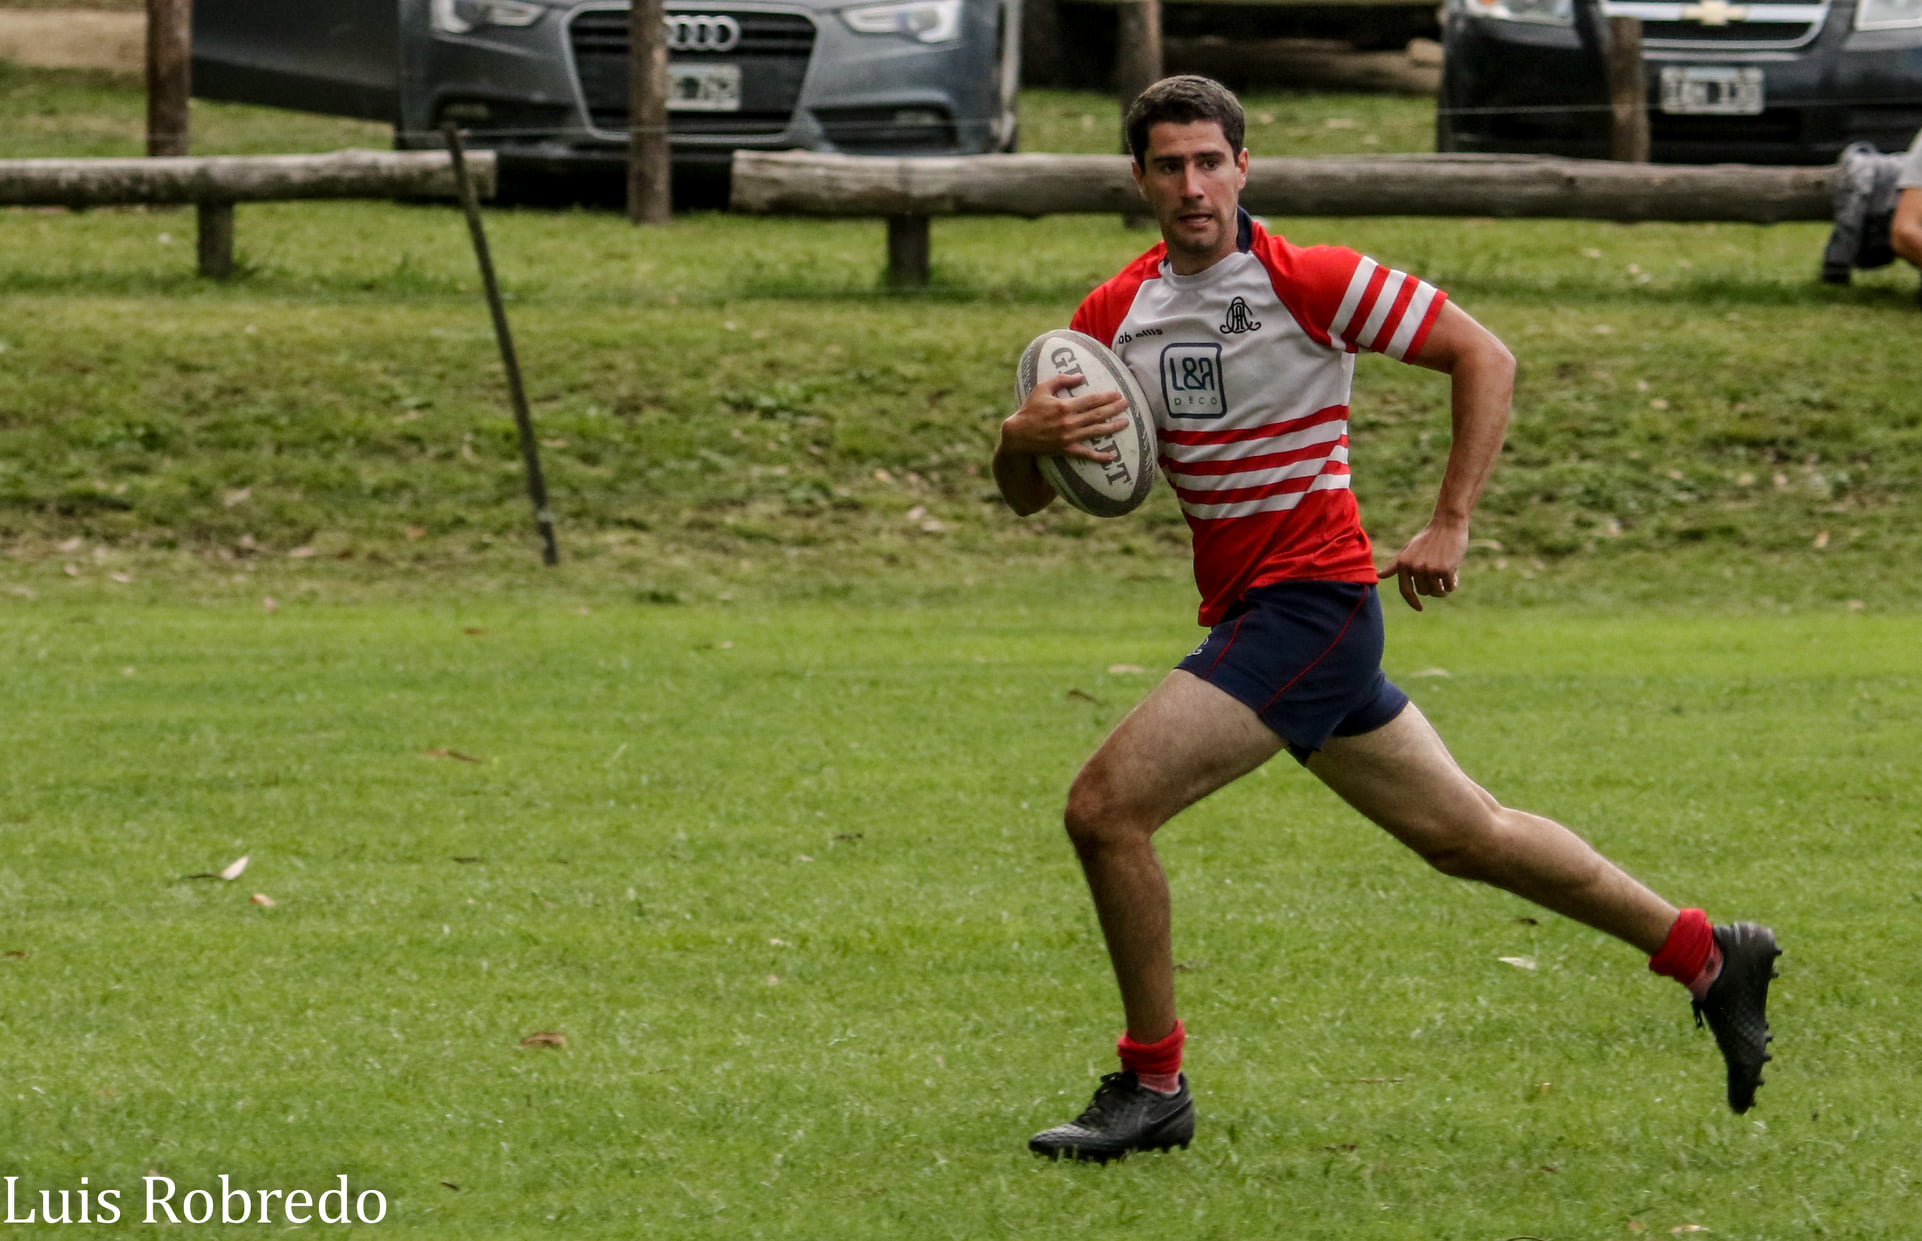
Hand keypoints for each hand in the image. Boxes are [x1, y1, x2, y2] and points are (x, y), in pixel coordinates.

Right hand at [999, 373, 1129, 462]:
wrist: (1018, 435)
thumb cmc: (1029, 409)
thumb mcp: (1041, 389)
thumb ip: (1061, 380)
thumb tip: (1080, 376)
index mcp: (1065, 406)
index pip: (1091, 400)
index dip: (1107, 397)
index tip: (1118, 394)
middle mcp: (1069, 422)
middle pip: (1098, 414)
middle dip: (1114, 409)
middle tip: (1127, 404)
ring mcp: (1069, 437)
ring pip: (1096, 432)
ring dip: (1113, 427)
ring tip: (1125, 423)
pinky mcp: (1067, 450)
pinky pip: (1086, 454)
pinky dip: (1100, 456)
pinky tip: (1112, 456)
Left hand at [1377, 520, 1469, 611]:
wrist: (1447, 524)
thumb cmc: (1428, 538)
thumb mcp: (1408, 550)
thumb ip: (1396, 565)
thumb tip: (1380, 576)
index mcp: (1403, 564)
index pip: (1405, 590)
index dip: (1412, 601)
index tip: (1419, 608)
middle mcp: (1414, 567)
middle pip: (1424, 592)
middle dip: (1433, 587)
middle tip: (1440, 574)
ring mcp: (1429, 569)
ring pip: (1437, 592)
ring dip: (1444, 587)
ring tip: (1448, 574)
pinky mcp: (1445, 569)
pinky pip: (1449, 587)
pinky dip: (1453, 583)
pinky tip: (1455, 571)